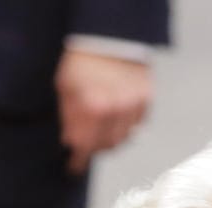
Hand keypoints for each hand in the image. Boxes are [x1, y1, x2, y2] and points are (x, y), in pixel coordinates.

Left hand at [55, 49, 153, 174]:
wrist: (109, 36)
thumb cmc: (82, 60)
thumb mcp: (65, 88)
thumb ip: (69, 118)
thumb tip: (71, 142)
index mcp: (92, 108)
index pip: (85, 147)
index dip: (78, 161)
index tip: (75, 167)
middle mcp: (115, 109)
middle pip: (106, 146)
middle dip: (94, 147)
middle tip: (87, 140)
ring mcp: (133, 104)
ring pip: (124, 138)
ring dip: (111, 138)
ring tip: (102, 127)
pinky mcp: (146, 98)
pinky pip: (137, 124)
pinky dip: (127, 125)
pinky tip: (117, 114)